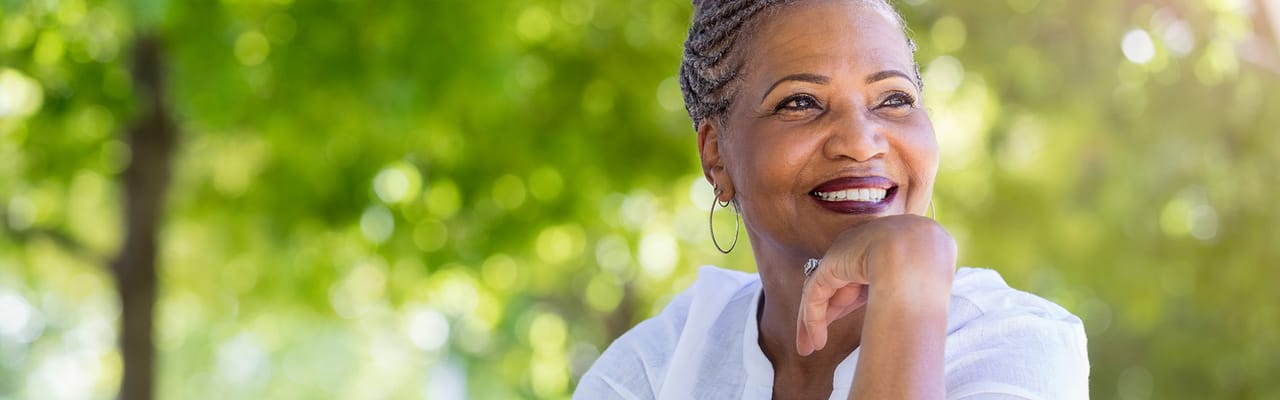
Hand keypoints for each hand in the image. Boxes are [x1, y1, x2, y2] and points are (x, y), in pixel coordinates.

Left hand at [795, 214, 956, 355]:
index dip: (844, 303)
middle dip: (824, 315)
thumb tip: (912, 324)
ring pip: (820, 293)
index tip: (837, 324)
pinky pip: (815, 296)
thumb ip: (900, 295)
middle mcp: (858, 250)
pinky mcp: (829, 266)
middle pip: (835, 287)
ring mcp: (843, 255)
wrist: (917, 253)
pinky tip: (817, 342)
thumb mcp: (913, 285)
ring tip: (807, 349)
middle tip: (814, 343)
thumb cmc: (928, 269)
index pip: (855, 279)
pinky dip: (813, 320)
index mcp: (880, 250)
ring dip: (812, 323)